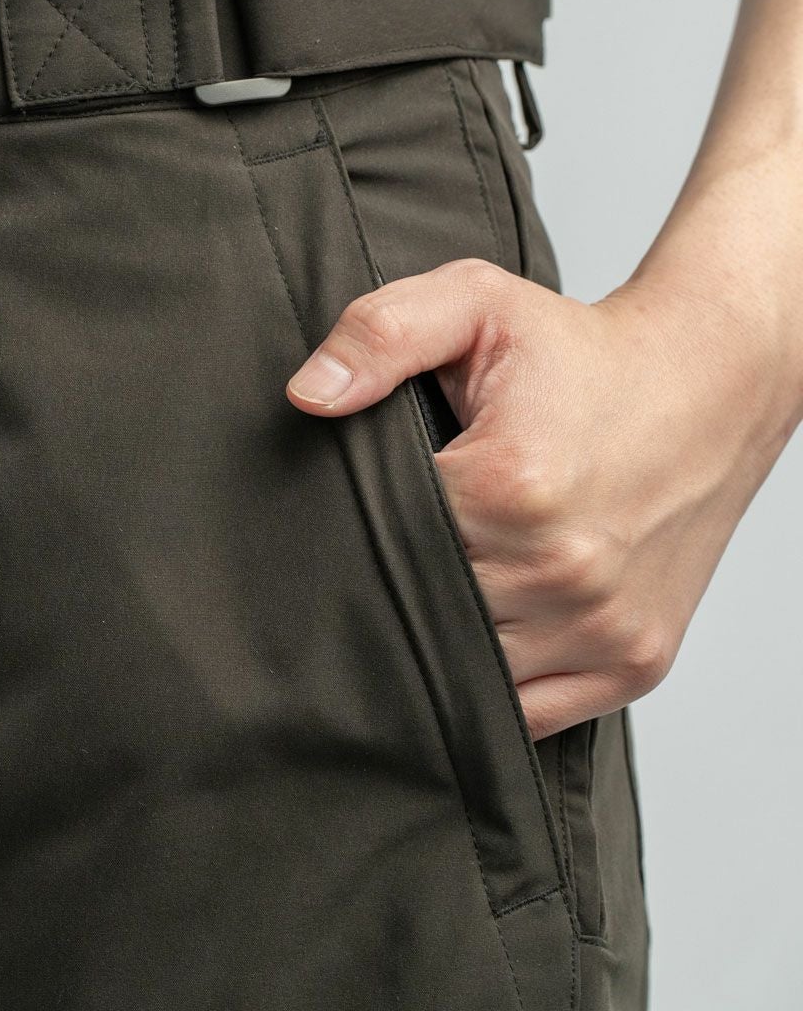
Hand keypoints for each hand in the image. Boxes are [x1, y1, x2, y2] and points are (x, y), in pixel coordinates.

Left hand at [285, 257, 785, 740]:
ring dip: (449, 635)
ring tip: (455, 574)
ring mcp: (606, 626)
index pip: (385, 544)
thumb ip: (381, 335)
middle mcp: (565, 568)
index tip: (373, 506)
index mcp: (514, 484)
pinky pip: (530, 713)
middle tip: (408, 541)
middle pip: (424, 613)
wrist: (708, 384)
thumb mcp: (474, 303)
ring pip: (471, 671)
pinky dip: (502, 680)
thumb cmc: (583, 354)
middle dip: (402, 583)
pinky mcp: (635, 661)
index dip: (364, 529)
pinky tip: (496, 622)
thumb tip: (309, 396)